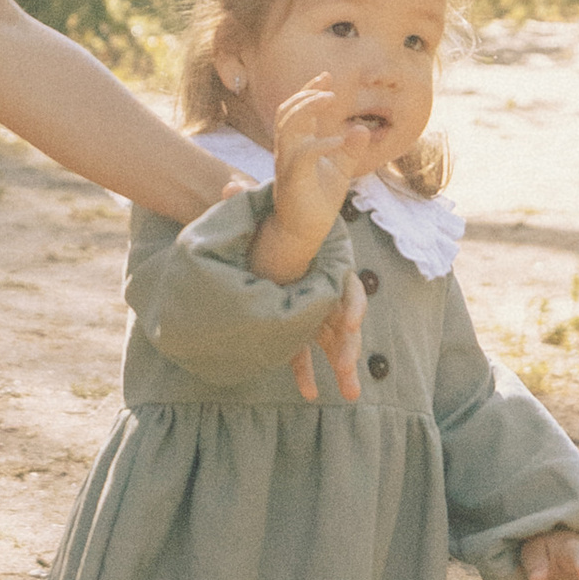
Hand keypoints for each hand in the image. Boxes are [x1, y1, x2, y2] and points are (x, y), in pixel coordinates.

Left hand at [219, 171, 363, 401]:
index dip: (350, 304)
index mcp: (323, 262)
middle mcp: (323, 288)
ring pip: (334, 340)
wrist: (252, 240)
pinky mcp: (298, 325)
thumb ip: (247, 202)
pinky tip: (310, 394)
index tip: (349, 323)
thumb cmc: (258, 225)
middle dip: (349, 346)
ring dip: (343, 366)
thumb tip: (228, 184)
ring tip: (351, 394)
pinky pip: (307, 351)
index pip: (347, 284)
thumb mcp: (254, 214)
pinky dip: (309, 373)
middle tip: (347, 367)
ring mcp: (312, 309)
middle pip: (343, 319)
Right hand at [246, 75, 363, 286]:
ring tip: (331, 99)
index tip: (326, 76)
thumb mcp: (340, 170)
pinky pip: (303, 153)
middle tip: (327, 82)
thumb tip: (363, 129)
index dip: (309, 90)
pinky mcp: (293, 179)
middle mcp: (287, 150)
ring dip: (308, 107)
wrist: (304, 231)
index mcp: (296, 145)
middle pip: (287, 111)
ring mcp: (287, 163)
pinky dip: (323, 142)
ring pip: (288, 125)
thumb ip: (350, 149)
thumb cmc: (318, 199)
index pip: (296, 110)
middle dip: (305, 92)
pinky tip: (342, 139)